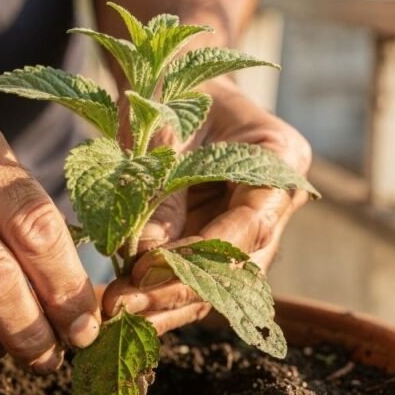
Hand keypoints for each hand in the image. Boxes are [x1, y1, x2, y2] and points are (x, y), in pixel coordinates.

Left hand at [102, 78, 311, 333]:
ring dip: (165, 305)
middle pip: (236, 267)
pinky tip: (120, 309)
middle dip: (177, 292)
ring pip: (215, 285)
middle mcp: (275, 203)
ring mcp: (249, 230)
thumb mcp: (161, 126)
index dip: (202, 253)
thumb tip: (141, 255)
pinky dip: (158, 296)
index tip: (149, 270)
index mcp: (280, 161)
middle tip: (123, 306)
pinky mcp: (218, 244)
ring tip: (114, 314)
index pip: (252, 223)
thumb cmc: (172, 88)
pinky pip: (194, 280)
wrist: (177, 80)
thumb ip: (160, 187)